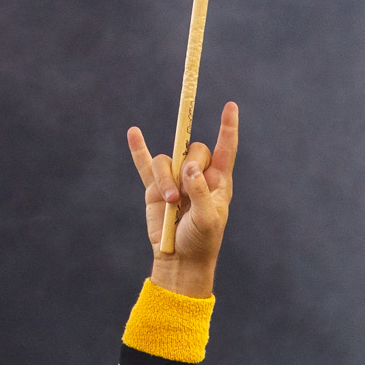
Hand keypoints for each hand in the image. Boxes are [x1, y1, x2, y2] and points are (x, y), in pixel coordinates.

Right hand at [127, 101, 238, 298]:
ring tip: (169, 201)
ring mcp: (175, 179)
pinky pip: (146, 164)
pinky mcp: (154, 188)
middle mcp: (197, 175)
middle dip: (188, 166)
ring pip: (167, 161)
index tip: (230, 106)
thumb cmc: (201, 240)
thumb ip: (200, 191)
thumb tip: (188, 166)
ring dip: (166, 179)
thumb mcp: (208, 218)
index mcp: (218, 180)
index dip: (228, 128)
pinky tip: (134, 133)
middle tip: (184, 193)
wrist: (179, 259)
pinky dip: (139, 150)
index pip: (225, 149)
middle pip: (192, 150)